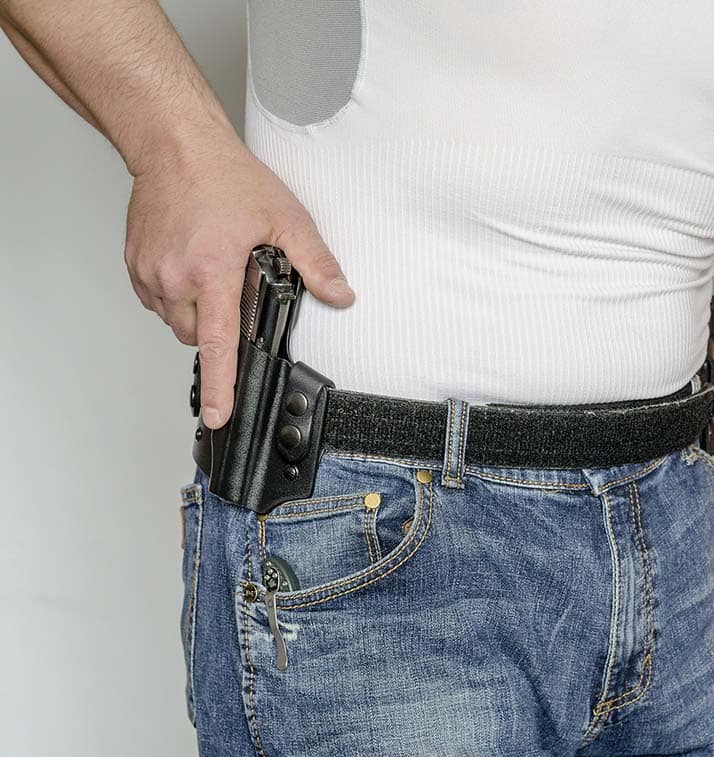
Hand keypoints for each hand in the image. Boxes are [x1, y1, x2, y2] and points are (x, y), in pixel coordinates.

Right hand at [123, 132, 354, 428]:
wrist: (175, 145)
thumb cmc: (227, 177)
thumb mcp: (286, 218)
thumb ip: (316, 262)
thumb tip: (342, 296)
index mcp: (212, 271)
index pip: (217, 343)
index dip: (220, 384)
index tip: (217, 415)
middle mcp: (175, 276)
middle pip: (197, 337)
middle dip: (219, 330)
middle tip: (236, 293)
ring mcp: (149, 271)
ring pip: (176, 321)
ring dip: (197, 312)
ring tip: (215, 272)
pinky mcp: (134, 264)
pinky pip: (157, 301)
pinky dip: (176, 296)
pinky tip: (193, 267)